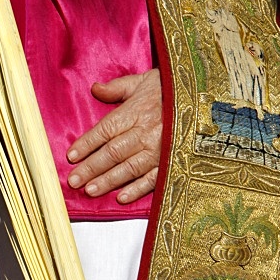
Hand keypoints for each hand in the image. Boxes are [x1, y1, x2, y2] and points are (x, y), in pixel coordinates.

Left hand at [67, 68, 161, 203]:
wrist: (209, 99)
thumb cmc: (172, 90)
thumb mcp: (145, 80)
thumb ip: (118, 87)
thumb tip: (95, 89)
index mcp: (137, 111)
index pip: (106, 130)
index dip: (87, 143)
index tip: (71, 156)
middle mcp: (147, 132)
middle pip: (113, 152)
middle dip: (91, 168)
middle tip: (73, 181)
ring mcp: (161, 149)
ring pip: (129, 168)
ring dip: (108, 181)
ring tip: (90, 191)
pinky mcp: (174, 162)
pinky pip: (153, 179)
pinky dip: (137, 189)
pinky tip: (121, 198)